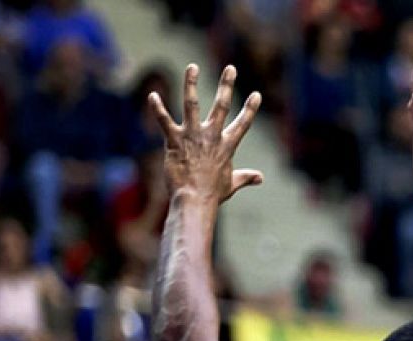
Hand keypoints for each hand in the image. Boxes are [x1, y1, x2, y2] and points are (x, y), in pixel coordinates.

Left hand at [148, 64, 263, 206]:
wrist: (195, 200)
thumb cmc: (213, 194)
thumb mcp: (232, 183)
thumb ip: (246, 177)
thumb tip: (260, 178)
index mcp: (227, 146)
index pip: (243, 124)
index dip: (250, 109)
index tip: (256, 95)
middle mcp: (212, 136)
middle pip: (221, 106)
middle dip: (227, 85)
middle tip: (230, 68)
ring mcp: (192, 136)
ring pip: (192, 104)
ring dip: (191, 83)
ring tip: (192, 67)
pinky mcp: (174, 140)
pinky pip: (164, 120)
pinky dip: (157, 108)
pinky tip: (152, 95)